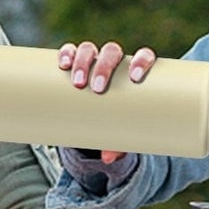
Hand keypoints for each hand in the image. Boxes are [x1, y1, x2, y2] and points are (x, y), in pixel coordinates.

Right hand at [57, 40, 156, 162]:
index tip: (135, 78)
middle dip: (104, 67)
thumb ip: (118, 143)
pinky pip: (69, 50)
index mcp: (133, 71)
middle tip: (98, 88)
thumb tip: (108, 158)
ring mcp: (93, 59)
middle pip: (112, 52)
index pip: (144, 56)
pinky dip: (66, 53)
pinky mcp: (74, 62)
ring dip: (83, 62)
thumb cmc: (116, 120)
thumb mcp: (121, 131)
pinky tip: (64, 64)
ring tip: (78, 83)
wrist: (98, 113)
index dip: (141, 61)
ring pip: (89, 49)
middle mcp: (114, 61)